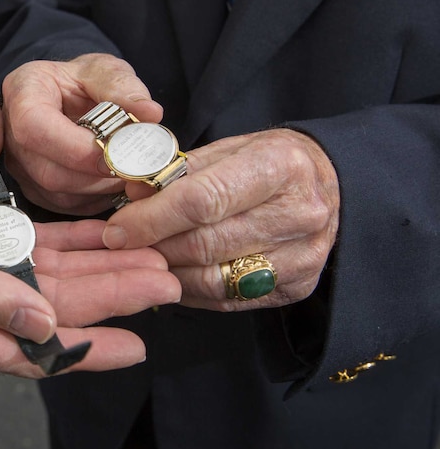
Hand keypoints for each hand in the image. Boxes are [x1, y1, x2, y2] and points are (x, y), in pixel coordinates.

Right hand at [0, 53, 162, 214]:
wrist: (68, 96)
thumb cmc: (81, 81)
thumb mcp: (103, 70)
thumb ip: (123, 87)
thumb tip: (151, 114)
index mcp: (23, 95)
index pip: (35, 128)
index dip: (75, 147)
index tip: (114, 149)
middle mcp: (11, 135)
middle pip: (49, 171)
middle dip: (97, 174)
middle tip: (135, 165)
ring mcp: (20, 166)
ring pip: (59, 194)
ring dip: (101, 188)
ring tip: (129, 169)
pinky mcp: (34, 189)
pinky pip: (66, 206)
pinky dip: (96, 198)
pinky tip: (112, 179)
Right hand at [0, 121, 179, 375]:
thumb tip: (42, 332)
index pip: (31, 350)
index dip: (85, 351)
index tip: (136, 346)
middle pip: (55, 307)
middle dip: (109, 299)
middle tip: (164, 286)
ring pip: (52, 273)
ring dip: (100, 268)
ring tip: (150, 264)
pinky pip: (36, 239)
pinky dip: (71, 239)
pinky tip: (104, 236)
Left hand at [102, 129, 340, 310]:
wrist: (331, 184)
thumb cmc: (266, 161)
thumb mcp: (226, 149)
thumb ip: (177, 172)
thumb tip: (130, 194)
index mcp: (279, 165)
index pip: (202, 200)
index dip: (152, 218)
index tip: (116, 229)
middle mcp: (299, 213)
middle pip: (205, 244)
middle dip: (153, 248)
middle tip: (121, 248)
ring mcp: (303, 256)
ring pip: (214, 279)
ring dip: (168, 273)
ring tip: (143, 261)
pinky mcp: (298, 287)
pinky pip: (228, 299)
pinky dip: (191, 291)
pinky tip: (173, 275)